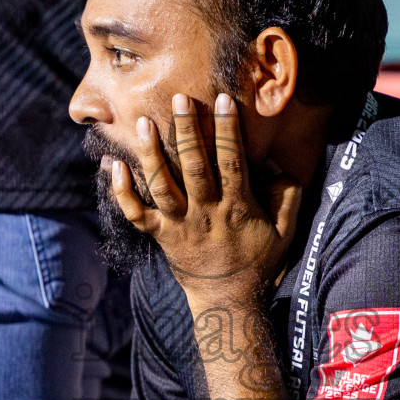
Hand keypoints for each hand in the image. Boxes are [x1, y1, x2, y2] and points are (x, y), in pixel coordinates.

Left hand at [111, 93, 300, 303]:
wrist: (227, 301)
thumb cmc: (258, 262)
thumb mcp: (286, 232)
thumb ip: (288, 198)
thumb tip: (283, 168)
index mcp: (237, 207)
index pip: (233, 162)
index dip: (228, 130)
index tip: (223, 99)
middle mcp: (205, 213)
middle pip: (194, 167)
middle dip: (187, 131)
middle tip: (180, 98)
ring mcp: (179, 225)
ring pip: (161, 186)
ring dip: (151, 154)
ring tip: (142, 123)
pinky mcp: (160, 236)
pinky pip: (136, 214)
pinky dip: (120, 191)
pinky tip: (111, 164)